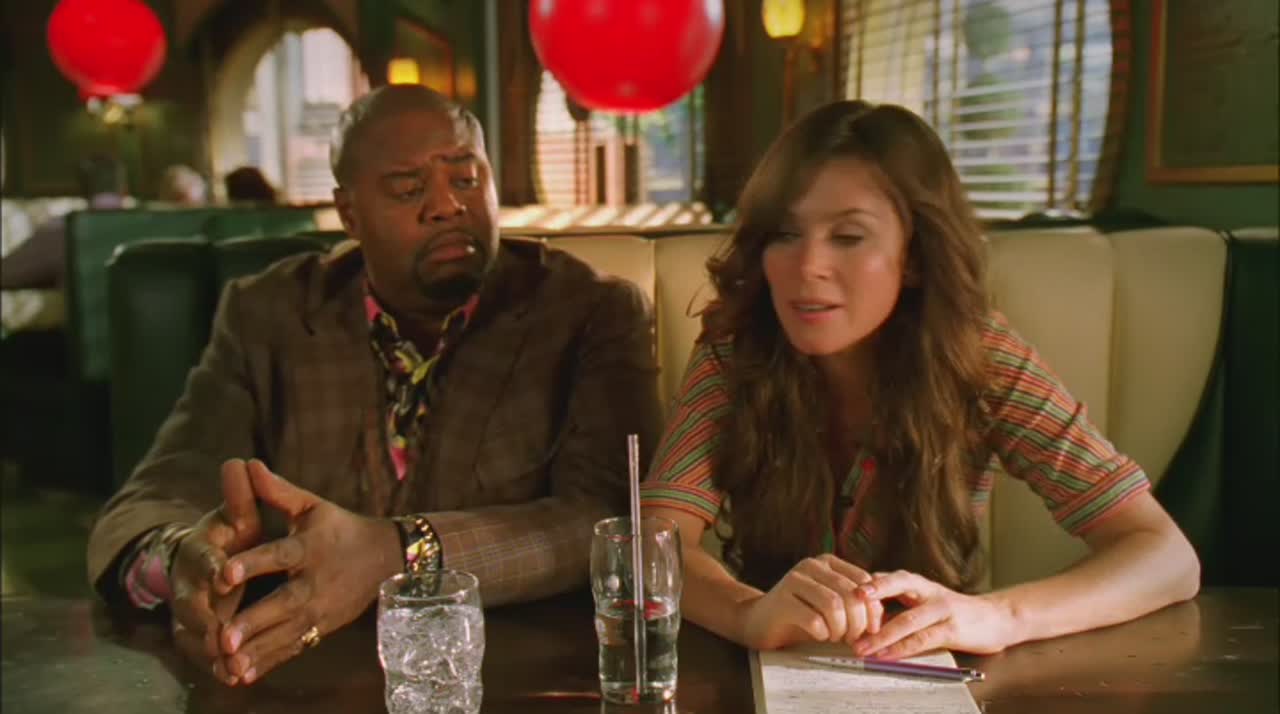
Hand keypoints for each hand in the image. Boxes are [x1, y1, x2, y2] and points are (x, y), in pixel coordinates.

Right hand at [170, 459, 262, 684]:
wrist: (207, 562)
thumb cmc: (229, 535)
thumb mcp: (235, 515)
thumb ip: (240, 496)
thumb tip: (238, 461)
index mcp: (197, 551)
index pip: (201, 558)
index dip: (213, 567)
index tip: (226, 575)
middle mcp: (187, 584)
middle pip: (188, 605)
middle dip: (205, 620)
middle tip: (222, 635)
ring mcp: (189, 612)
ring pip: (193, 636)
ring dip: (210, 651)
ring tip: (231, 666)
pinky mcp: (197, 634)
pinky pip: (204, 655)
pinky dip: (217, 666)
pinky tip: (236, 678)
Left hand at [216, 460, 401, 684]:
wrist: (388, 559)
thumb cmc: (341, 528)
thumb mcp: (313, 506)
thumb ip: (278, 491)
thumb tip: (247, 464)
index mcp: (311, 547)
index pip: (280, 555)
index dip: (252, 563)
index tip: (224, 574)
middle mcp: (316, 582)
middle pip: (283, 604)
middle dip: (255, 622)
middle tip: (225, 637)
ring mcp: (321, 610)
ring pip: (287, 633)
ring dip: (257, 649)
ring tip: (227, 663)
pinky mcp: (321, 629)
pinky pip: (293, 648)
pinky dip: (269, 662)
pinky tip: (242, 675)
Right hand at [740, 554, 883, 649]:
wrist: (758, 621)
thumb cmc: (801, 616)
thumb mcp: (832, 606)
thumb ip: (855, 605)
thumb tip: (880, 616)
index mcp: (827, 562)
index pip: (863, 580)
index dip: (872, 607)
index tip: (871, 629)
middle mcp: (811, 565)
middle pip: (850, 594)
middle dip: (857, 623)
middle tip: (852, 639)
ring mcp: (794, 580)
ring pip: (834, 606)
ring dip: (840, 629)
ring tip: (835, 637)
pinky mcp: (781, 600)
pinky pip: (813, 620)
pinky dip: (822, 634)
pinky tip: (818, 636)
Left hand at [853, 569, 1017, 658]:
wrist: (995, 618)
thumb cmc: (953, 611)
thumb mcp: (924, 601)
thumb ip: (898, 602)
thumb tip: (862, 612)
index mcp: (919, 583)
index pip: (891, 576)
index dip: (869, 581)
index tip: (846, 586)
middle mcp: (929, 591)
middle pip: (899, 584)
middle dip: (874, 592)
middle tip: (851, 600)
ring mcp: (942, 609)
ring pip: (908, 619)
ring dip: (882, 635)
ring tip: (862, 647)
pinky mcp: (952, 629)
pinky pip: (923, 639)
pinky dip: (902, 648)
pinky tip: (888, 654)